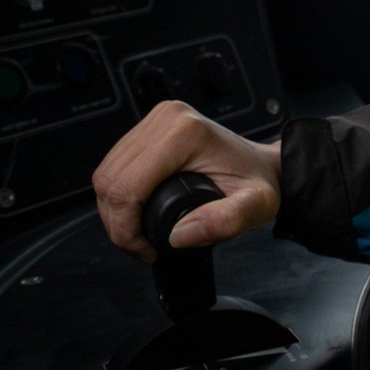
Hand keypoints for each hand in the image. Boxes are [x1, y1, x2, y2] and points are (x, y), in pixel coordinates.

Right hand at [92, 99, 281, 262]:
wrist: (263, 163)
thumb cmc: (257, 181)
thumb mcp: (255, 206)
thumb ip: (224, 222)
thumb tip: (179, 235)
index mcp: (185, 133)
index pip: (128, 187)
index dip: (127, 229)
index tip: (147, 250)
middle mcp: (166, 119)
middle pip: (111, 181)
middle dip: (118, 224)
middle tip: (141, 247)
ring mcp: (156, 120)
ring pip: (106, 173)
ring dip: (114, 211)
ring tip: (138, 234)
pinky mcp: (149, 128)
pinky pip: (115, 166)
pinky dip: (118, 195)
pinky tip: (135, 213)